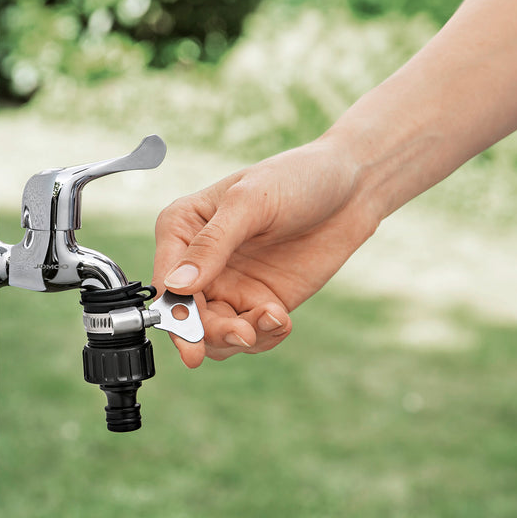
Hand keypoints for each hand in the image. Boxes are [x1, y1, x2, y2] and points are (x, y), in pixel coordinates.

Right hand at [153, 139, 378, 366]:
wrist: (351, 189)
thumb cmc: (296, 178)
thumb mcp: (250, 202)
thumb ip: (212, 244)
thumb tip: (176, 285)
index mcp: (182, 229)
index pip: (165, 281)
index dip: (174, 313)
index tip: (190, 338)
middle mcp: (198, 263)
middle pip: (187, 316)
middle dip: (210, 333)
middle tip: (241, 335)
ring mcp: (228, 285)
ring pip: (214, 334)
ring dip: (238, 338)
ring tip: (271, 320)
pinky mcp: (259, 302)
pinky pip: (250, 335)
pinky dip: (265, 336)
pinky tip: (282, 318)